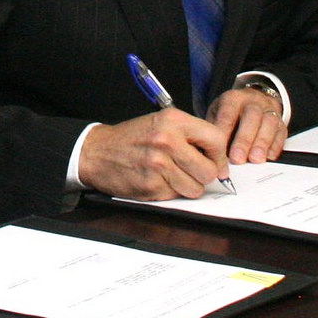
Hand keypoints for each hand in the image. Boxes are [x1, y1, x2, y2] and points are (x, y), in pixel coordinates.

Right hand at [79, 108, 229, 199]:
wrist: (97, 151)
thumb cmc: (132, 138)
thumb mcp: (161, 124)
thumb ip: (190, 137)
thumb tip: (220, 161)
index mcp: (173, 120)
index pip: (216, 139)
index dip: (219, 155)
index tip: (214, 161)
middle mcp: (167, 140)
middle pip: (210, 170)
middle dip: (204, 175)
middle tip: (190, 170)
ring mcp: (159, 164)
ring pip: (196, 188)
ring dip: (187, 186)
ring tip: (171, 174)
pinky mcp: (151, 185)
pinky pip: (177, 196)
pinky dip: (170, 192)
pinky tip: (157, 180)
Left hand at [208, 87, 286, 165]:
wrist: (254, 100)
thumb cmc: (231, 111)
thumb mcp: (217, 113)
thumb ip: (215, 129)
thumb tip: (209, 151)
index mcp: (233, 98)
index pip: (228, 112)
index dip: (224, 131)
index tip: (220, 148)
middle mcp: (253, 102)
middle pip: (251, 117)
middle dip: (244, 140)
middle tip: (237, 159)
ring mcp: (269, 111)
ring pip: (269, 124)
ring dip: (262, 143)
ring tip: (255, 160)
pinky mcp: (281, 123)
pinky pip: (281, 133)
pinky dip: (275, 146)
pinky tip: (269, 157)